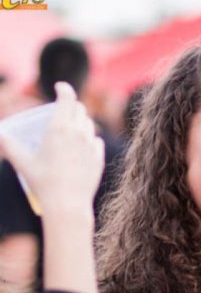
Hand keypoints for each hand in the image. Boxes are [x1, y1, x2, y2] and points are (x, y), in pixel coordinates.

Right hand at [0, 82, 104, 213]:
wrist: (68, 205)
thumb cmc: (43, 183)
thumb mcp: (23, 163)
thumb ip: (10, 146)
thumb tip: (0, 135)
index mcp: (59, 127)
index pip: (67, 97)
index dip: (64, 89)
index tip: (59, 87)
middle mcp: (78, 133)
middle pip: (79, 109)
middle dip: (71, 105)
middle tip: (64, 109)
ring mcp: (91, 146)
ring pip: (89, 124)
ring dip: (81, 121)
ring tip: (73, 127)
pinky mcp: (99, 159)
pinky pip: (96, 142)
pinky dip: (90, 139)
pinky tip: (84, 144)